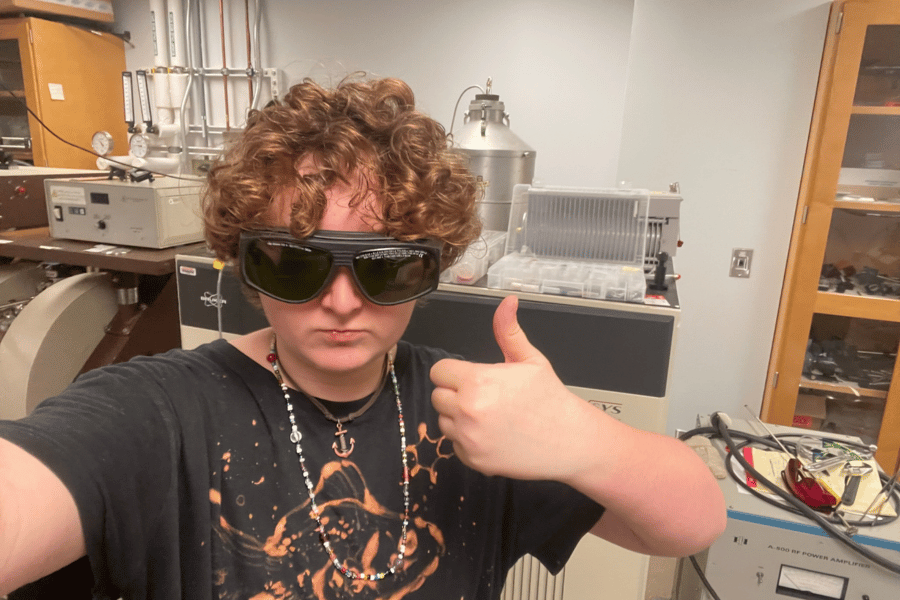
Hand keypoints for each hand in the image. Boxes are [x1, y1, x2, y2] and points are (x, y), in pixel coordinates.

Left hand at [429, 295, 582, 479]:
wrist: (569, 440)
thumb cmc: (550, 399)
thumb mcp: (529, 359)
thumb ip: (508, 331)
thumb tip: (507, 303)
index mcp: (478, 381)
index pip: (439, 372)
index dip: (454, 373)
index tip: (469, 377)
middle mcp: (468, 410)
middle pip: (437, 396)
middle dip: (455, 394)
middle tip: (483, 397)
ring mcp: (469, 438)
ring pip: (444, 422)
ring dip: (459, 418)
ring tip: (489, 416)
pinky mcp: (473, 460)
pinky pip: (455, 446)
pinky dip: (468, 442)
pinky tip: (492, 435)